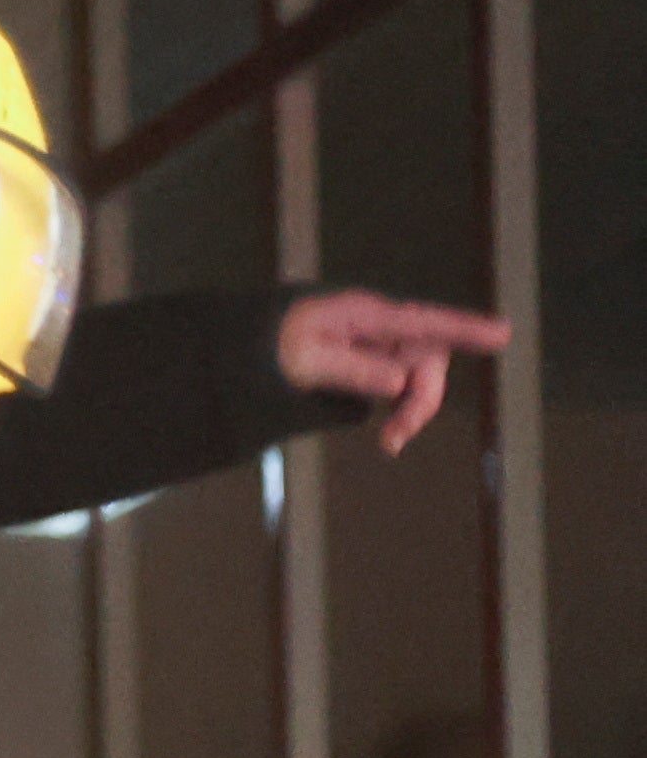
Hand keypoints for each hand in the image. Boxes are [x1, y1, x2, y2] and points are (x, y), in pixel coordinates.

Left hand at [278, 287, 510, 447]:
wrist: (256, 347)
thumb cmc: (278, 346)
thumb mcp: (305, 361)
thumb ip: (350, 370)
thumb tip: (398, 382)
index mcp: (366, 315)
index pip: (424, 321)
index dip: (464, 328)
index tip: (503, 333)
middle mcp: (382, 327)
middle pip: (428, 358)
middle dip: (422, 399)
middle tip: (394, 438)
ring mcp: (383, 343)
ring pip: (420, 376)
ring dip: (413, 410)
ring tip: (389, 442)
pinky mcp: (380, 360)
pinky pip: (406, 385)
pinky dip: (403, 410)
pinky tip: (389, 434)